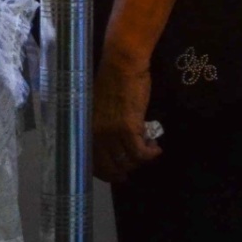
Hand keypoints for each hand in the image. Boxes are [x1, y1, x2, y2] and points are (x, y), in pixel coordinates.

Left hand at [93, 58, 161, 181]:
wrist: (122, 65)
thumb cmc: (111, 83)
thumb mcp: (99, 109)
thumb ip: (102, 127)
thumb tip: (113, 147)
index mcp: (85, 128)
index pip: (92, 162)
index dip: (106, 173)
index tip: (118, 176)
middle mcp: (95, 134)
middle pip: (110, 166)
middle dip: (124, 172)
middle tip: (136, 167)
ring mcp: (110, 132)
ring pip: (127, 161)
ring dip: (140, 161)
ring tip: (148, 152)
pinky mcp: (127, 128)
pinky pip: (140, 152)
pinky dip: (150, 154)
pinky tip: (156, 149)